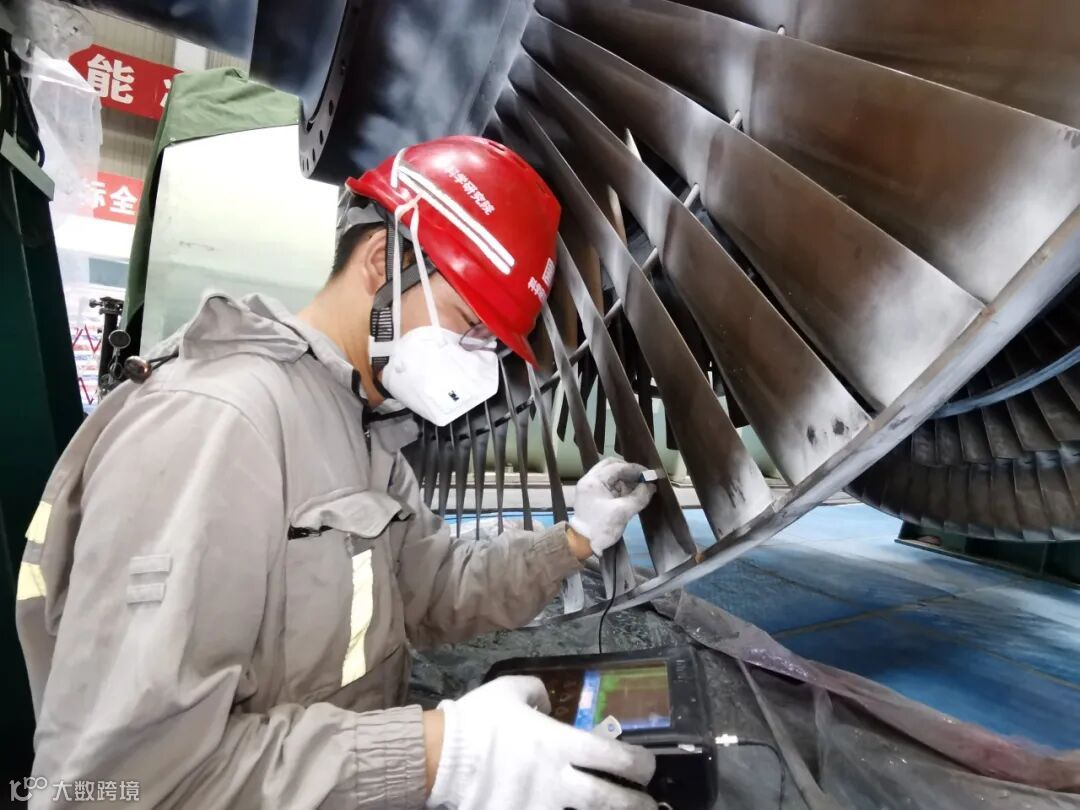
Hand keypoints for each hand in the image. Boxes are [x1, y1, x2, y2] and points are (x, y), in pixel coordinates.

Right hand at [426, 676, 656, 809]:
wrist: (439, 757)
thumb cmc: (477, 721)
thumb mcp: (509, 690)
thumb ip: (537, 691)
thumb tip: (549, 703)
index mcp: (558, 744)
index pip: (613, 756)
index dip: (639, 763)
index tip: (647, 766)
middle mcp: (557, 781)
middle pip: (610, 800)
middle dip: (638, 805)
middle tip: (650, 807)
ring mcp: (539, 808)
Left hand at [570, 458, 655, 555]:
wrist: (583, 544)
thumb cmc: (601, 528)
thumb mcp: (623, 513)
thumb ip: (639, 497)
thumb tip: (651, 486)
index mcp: (593, 481)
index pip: (616, 467)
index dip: (634, 469)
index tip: (648, 475)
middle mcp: (590, 480)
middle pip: (611, 466)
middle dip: (628, 471)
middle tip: (642, 478)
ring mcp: (590, 487)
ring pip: (610, 475)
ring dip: (625, 479)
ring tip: (639, 487)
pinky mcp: (593, 495)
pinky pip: (608, 484)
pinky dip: (620, 486)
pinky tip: (631, 493)